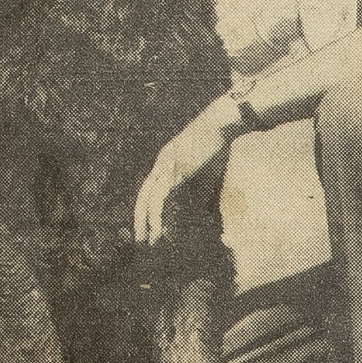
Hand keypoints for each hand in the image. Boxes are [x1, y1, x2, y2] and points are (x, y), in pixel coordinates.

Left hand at [134, 96, 239, 245]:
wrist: (220, 123)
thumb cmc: (217, 146)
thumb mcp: (206, 172)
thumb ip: (201, 192)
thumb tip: (204, 214)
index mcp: (165, 162)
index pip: (150, 190)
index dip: (147, 210)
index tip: (150, 229)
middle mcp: (161, 163)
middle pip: (143, 195)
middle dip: (141, 218)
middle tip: (141, 239)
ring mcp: (166, 164)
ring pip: (150, 197)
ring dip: (148, 219)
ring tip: (150, 237)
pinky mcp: (175, 168)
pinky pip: (161, 194)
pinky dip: (158, 211)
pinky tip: (158, 225)